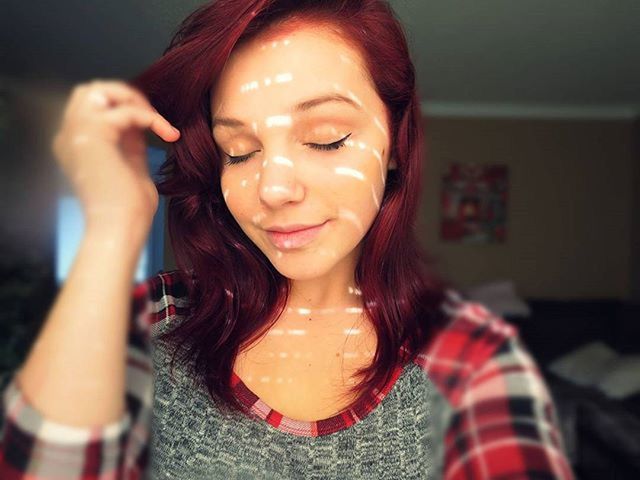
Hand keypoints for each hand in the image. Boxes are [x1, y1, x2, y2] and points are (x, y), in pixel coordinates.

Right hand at [52, 79, 179, 234]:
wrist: (119, 228)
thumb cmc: (127, 210)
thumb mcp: (130, 167)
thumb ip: (130, 143)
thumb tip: (143, 123)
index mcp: (74, 146)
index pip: (94, 109)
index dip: (125, 110)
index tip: (155, 128)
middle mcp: (67, 136)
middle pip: (89, 91)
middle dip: (124, 96)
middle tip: (152, 116)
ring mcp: (75, 133)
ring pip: (99, 90)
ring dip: (132, 100)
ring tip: (158, 121)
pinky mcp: (92, 134)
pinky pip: (126, 111)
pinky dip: (151, 118)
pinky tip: (168, 133)